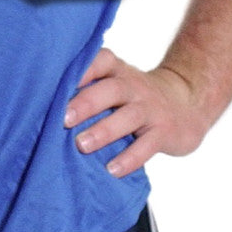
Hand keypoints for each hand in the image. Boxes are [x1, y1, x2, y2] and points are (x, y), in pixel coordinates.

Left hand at [62, 48, 208, 178]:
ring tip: (82, 145)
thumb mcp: (116, 82)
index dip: (82, 69)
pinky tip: (112, 170)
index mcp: (118, 70)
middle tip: (63, 119)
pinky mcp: (163, 132)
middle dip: (86, 103)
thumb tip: (46, 105)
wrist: (185, 104)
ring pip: (128, 117)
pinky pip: (147, 146)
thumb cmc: (135, 95)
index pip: (101, 61)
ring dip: (104, 131)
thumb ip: (90, 87)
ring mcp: (150, 108)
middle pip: (111, 89)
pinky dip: (130, 158)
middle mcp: (134, 86)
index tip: (57, 82)